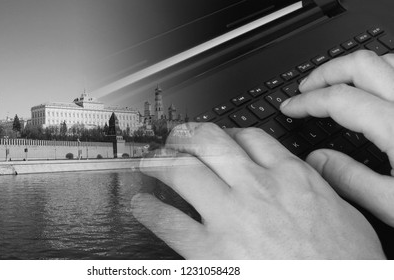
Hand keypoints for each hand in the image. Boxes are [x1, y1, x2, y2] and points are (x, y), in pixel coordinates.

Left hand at [132, 123, 384, 258]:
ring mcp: (230, 216)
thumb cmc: (346, 265)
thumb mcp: (345, 212)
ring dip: (161, 162)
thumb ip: (321, 184)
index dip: (227, 132)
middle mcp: (256, 188)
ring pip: (183, 171)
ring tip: (150, 162)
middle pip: (210, 143)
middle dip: (187, 135)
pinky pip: (170, 222)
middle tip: (176, 139)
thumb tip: (311, 169)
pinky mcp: (210, 251)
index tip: (218, 137)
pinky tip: (142, 206)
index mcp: (291, 178)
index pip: (249, 137)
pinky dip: (150, 211)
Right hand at [281, 50, 393, 226]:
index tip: (290, 108)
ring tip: (336, 85)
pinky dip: (384, 73)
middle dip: (326, 72)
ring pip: (389, 61)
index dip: (307, 101)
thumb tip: (317, 161)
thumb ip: (351, 180)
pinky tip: (377, 90)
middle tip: (305, 89)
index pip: (339, 99)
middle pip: (363, 64)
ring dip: (355, 68)